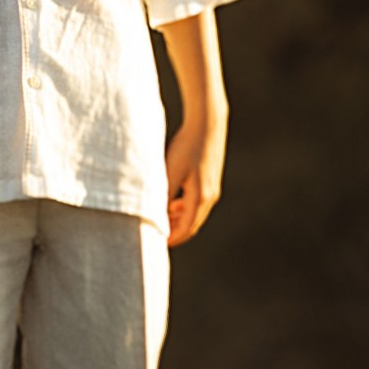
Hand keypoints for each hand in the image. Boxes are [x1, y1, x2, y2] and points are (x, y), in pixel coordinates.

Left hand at [165, 111, 225, 244]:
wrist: (206, 125)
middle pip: (192, 223)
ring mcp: (212, 188)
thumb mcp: (171, 171)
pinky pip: (197, 201)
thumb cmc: (186, 147)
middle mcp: (209, 196)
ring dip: (180, 219)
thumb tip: (157, 213)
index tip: (159, 243)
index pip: (187, 227)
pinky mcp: (210, 180)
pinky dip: (184, 207)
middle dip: (176, 231)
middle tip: (158, 236)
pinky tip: (172, 203)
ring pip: (195, 212)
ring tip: (162, 220)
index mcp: (200, 197)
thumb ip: (164, 194)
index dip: (173, 237)